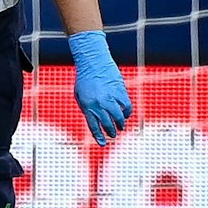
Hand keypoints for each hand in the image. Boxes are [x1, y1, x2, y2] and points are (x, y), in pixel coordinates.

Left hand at [69, 30, 131, 144]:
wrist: (93, 62)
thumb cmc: (84, 79)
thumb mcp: (80, 96)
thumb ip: (88, 108)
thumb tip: (97, 121)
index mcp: (87, 105)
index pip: (94, 126)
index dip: (99, 136)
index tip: (103, 144)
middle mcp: (99, 103)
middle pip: (107, 123)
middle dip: (110, 132)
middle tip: (113, 135)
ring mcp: (111, 98)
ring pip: (118, 117)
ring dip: (120, 124)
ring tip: (120, 127)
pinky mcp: (120, 92)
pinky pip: (126, 106)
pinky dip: (127, 112)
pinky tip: (125, 114)